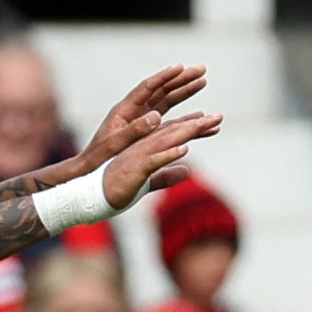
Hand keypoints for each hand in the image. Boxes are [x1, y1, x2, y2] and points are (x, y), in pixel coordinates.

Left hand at [83, 65, 208, 164]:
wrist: (91, 172)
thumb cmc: (100, 159)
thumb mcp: (115, 144)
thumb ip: (134, 130)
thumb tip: (157, 115)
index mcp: (125, 110)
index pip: (148, 88)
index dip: (165, 77)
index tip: (182, 67)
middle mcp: (136, 112)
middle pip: (162, 91)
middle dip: (182, 80)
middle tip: (201, 70)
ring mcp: (143, 123)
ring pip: (168, 103)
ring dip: (185, 93)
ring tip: (202, 82)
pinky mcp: (149, 135)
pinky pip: (171, 124)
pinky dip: (186, 120)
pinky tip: (201, 118)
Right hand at [99, 110, 218, 210]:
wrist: (91, 195)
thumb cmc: (117, 188)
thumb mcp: (148, 181)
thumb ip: (167, 175)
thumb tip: (188, 171)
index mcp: (147, 148)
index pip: (173, 133)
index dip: (194, 127)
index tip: (214, 120)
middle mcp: (143, 146)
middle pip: (173, 131)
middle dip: (196, 123)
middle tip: (219, 116)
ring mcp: (138, 155)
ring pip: (166, 139)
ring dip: (187, 131)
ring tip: (206, 124)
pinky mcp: (134, 168)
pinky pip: (153, 160)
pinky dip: (168, 154)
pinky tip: (184, 149)